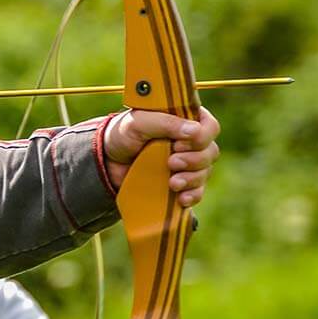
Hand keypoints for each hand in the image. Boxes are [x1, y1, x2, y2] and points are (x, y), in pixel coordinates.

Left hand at [102, 106, 220, 206]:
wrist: (106, 162)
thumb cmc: (122, 135)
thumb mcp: (138, 123)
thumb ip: (165, 123)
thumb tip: (195, 131)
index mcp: (185, 120)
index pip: (209, 127)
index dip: (201, 137)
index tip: (178, 144)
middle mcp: (190, 141)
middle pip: (210, 151)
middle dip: (194, 160)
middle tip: (172, 163)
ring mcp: (187, 163)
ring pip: (205, 171)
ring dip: (192, 178)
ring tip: (172, 182)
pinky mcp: (181, 182)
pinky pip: (197, 191)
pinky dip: (192, 195)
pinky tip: (181, 198)